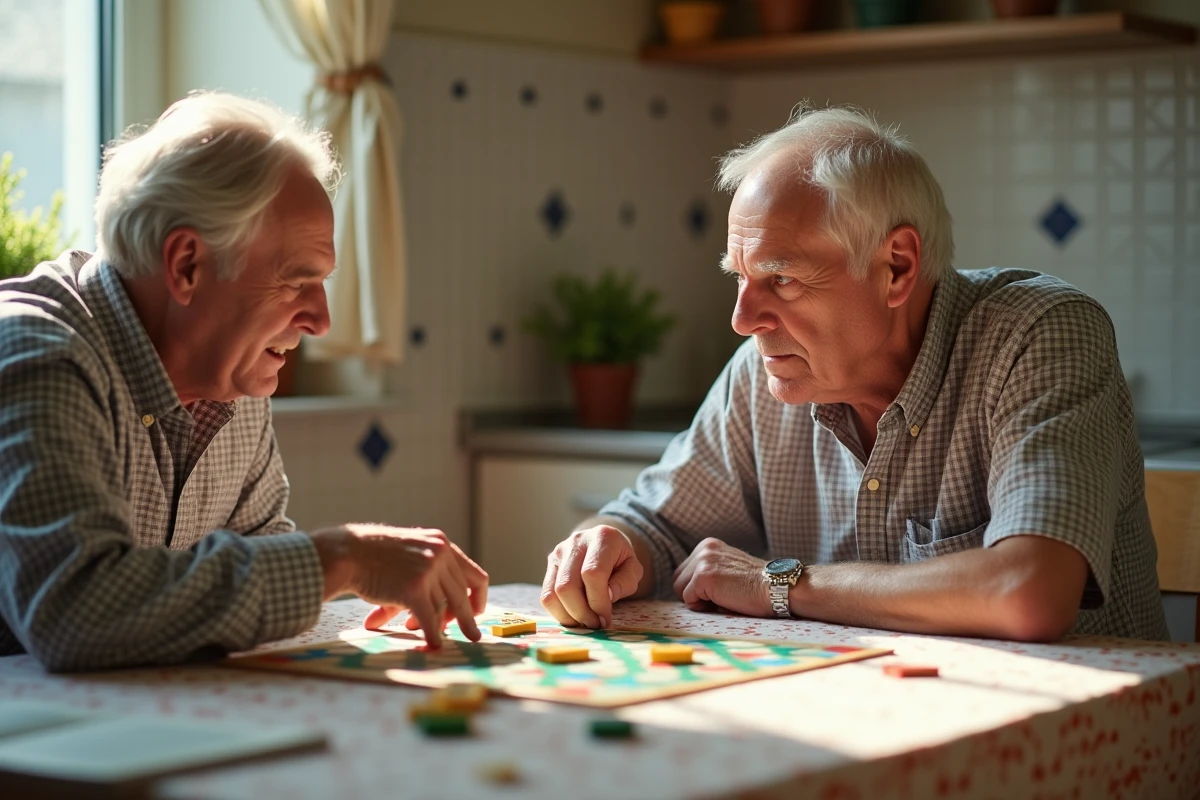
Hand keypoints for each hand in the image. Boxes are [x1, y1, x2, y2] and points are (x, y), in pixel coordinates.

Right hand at [309, 524, 488, 647]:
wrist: (348, 553)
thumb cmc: (373, 558)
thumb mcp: (409, 557)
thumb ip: (428, 578)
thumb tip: (438, 616)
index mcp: (442, 544)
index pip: (475, 576)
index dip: (477, 599)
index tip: (473, 613)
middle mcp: (440, 554)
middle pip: (462, 596)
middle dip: (461, 618)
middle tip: (468, 635)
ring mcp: (428, 570)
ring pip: (444, 609)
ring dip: (436, 625)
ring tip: (416, 629)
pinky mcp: (414, 589)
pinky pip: (431, 619)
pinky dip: (433, 636)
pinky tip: (433, 646)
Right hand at [541, 525, 643, 628]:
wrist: (605, 546)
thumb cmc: (621, 561)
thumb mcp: (633, 570)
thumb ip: (625, 582)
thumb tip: (607, 597)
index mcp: (602, 538)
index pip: (592, 573)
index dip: (598, 601)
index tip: (606, 618)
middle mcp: (576, 542)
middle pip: (567, 585)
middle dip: (582, 613)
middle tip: (596, 624)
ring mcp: (559, 553)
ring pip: (553, 593)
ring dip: (569, 615)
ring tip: (585, 622)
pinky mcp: (550, 565)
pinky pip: (546, 595)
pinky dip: (559, 612)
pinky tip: (574, 616)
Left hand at [672, 538, 770, 617]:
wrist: (777, 587)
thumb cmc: (757, 587)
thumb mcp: (728, 571)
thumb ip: (709, 573)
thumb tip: (686, 593)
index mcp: (709, 546)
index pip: (684, 572)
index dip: (697, 590)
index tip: (720, 592)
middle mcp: (704, 549)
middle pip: (678, 581)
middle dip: (694, 595)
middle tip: (721, 598)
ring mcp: (703, 561)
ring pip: (680, 590)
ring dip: (699, 601)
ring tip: (724, 598)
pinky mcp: (703, 577)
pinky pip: (689, 600)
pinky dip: (704, 607)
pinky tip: (725, 601)